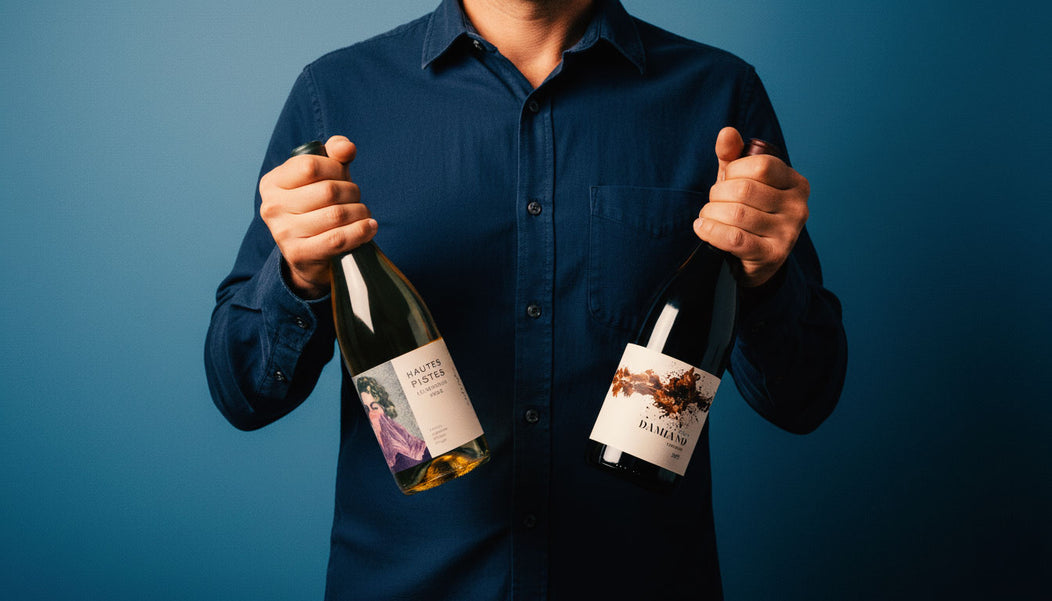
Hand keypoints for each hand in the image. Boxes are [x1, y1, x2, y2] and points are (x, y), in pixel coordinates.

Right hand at [258, 135, 375, 297]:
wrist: (310, 255)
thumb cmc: (318, 207)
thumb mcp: (324, 176)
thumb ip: (335, 155)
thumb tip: (347, 148)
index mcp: (272, 182)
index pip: (310, 165)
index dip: (336, 168)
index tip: (344, 176)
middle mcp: (272, 206)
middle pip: (328, 190)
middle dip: (352, 192)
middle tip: (355, 199)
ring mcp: (283, 233)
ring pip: (336, 214)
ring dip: (359, 212)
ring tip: (363, 214)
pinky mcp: (299, 254)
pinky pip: (337, 239)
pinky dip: (360, 231)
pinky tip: (369, 227)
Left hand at [694, 127, 809, 287]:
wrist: (756, 261)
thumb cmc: (748, 213)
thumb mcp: (741, 182)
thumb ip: (733, 157)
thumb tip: (727, 133)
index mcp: (795, 183)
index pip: (760, 165)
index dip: (734, 171)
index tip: (726, 181)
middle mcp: (798, 206)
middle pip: (744, 190)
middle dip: (717, 195)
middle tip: (713, 203)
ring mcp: (788, 232)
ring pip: (736, 214)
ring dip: (711, 214)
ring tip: (708, 217)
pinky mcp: (773, 255)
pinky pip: (734, 238)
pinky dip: (711, 231)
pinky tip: (701, 228)